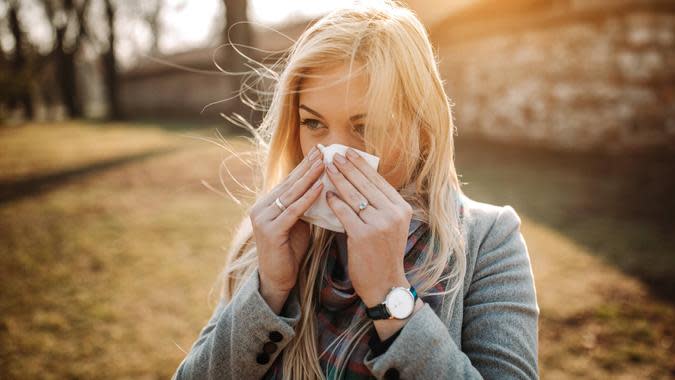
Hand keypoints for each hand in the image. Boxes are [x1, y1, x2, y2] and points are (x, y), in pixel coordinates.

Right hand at [249, 145, 323, 300]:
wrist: (278, 279)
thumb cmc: (290, 251)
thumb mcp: (298, 223)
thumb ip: (303, 206)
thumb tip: (322, 187)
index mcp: (267, 204)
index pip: (288, 181)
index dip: (304, 166)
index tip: (319, 151)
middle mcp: (261, 208)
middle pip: (289, 183)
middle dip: (307, 166)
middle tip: (323, 150)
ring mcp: (263, 219)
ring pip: (291, 194)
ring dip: (309, 178)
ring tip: (324, 164)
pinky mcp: (270, 231)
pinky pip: (293, 211)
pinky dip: (307, 199)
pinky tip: (320, 188)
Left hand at [324, 147, 413, 307]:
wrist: (385, 284)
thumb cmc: (383, 254)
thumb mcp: (391, 226)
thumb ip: (380, 205)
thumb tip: (360, 181)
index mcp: (401, 209)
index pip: (378, 181)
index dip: (362, 165)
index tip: (349, 153)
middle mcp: (393, 214)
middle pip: (365, 184)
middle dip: (348, 167)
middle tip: (334, 154)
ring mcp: (379, 224)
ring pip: (354, 196)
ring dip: (338, 179)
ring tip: (327, 168)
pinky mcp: (363, 236)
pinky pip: (344, 213)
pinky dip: (334, 202)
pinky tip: (326, 194)